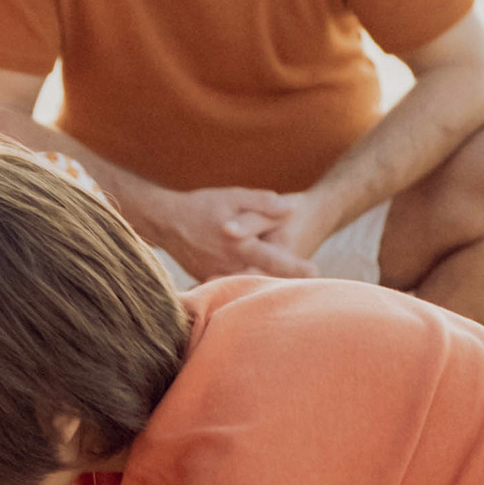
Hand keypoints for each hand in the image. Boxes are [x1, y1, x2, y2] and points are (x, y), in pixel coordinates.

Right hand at [152, 184, 320, 279]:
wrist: (166, 222)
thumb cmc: (202, 206)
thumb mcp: (233, 196)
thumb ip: (262, 203)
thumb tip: (291, 209)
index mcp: (240, 245)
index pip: (276, 261)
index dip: (298, 269)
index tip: (317, 274)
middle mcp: (230, 266)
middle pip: (264, 279)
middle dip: (283, 284)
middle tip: (308, 286)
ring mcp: (218, 277)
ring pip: (247, 285)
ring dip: (265, 286)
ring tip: (284, 288)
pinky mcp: (209, 281)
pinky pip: (231, 286)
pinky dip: (244, 286)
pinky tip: (254, 288)